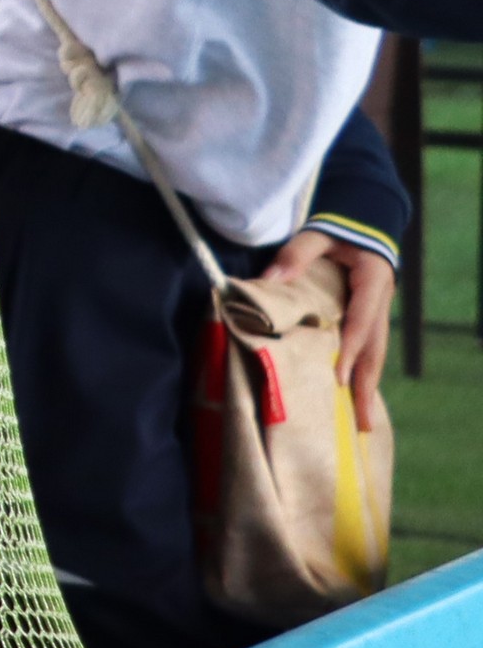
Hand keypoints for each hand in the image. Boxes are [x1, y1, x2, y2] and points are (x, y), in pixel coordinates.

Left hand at [268, 226, 396, 427]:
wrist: (362, 224)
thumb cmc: (338, 230)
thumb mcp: (316, 234)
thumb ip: (294, 255)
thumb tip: (268, 281)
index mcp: (372, 283)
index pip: (359, 321)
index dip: (350, 349)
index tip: (337, 377)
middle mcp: (380, 303)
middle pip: (375, 348)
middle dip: (366, 384)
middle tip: (361, 421)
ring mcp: (377, 314)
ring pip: (375, 355)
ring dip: (367, 387)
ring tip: (363, 423)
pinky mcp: (368, 320)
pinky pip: (368, 351)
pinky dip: (362, 375)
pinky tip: (355, 398)